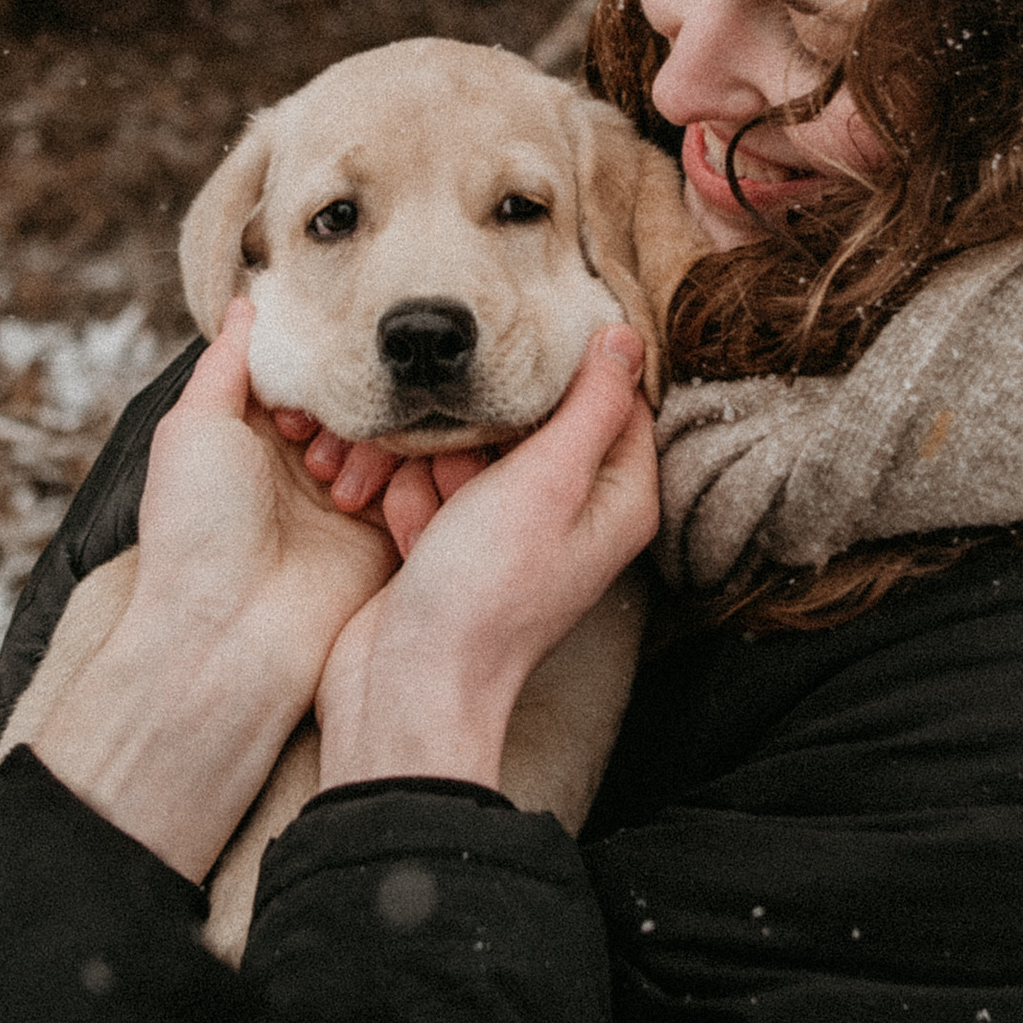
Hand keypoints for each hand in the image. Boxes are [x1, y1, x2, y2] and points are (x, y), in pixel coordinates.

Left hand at [138, 305, 397, 692]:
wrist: (228, 634)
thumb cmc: (196, 530)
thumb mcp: (194, 427)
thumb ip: (227, 362)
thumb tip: (247, 303)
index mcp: (255, 436)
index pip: (307, 372)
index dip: (314, 365)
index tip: (305, 384)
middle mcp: (305, 463)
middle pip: (358, 397)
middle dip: (349, 407)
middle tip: (314, 442)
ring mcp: (351, 499)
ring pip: (395, 432)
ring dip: (374, 447)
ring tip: (337, 486)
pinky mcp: (389, 533)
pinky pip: (424, 480)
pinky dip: (412, 478)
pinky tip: (381, 496)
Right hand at [314, 327, 657, 796]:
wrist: (406, 685)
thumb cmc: (486, 591)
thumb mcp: (548, 481)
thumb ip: (589, 403)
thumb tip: (624, 337)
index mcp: (615, 496)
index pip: (611, 397)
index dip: (561, 370)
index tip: (514, 350)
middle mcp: (568, 509)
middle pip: (524, 417)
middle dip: (472, 425)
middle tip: (448, 449)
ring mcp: (504, 527)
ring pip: (464, 446)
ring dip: (424, 462)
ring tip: (414, 496)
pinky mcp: (449, 541)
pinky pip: (425, 484)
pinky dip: (405, 499)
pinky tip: (398, 530)